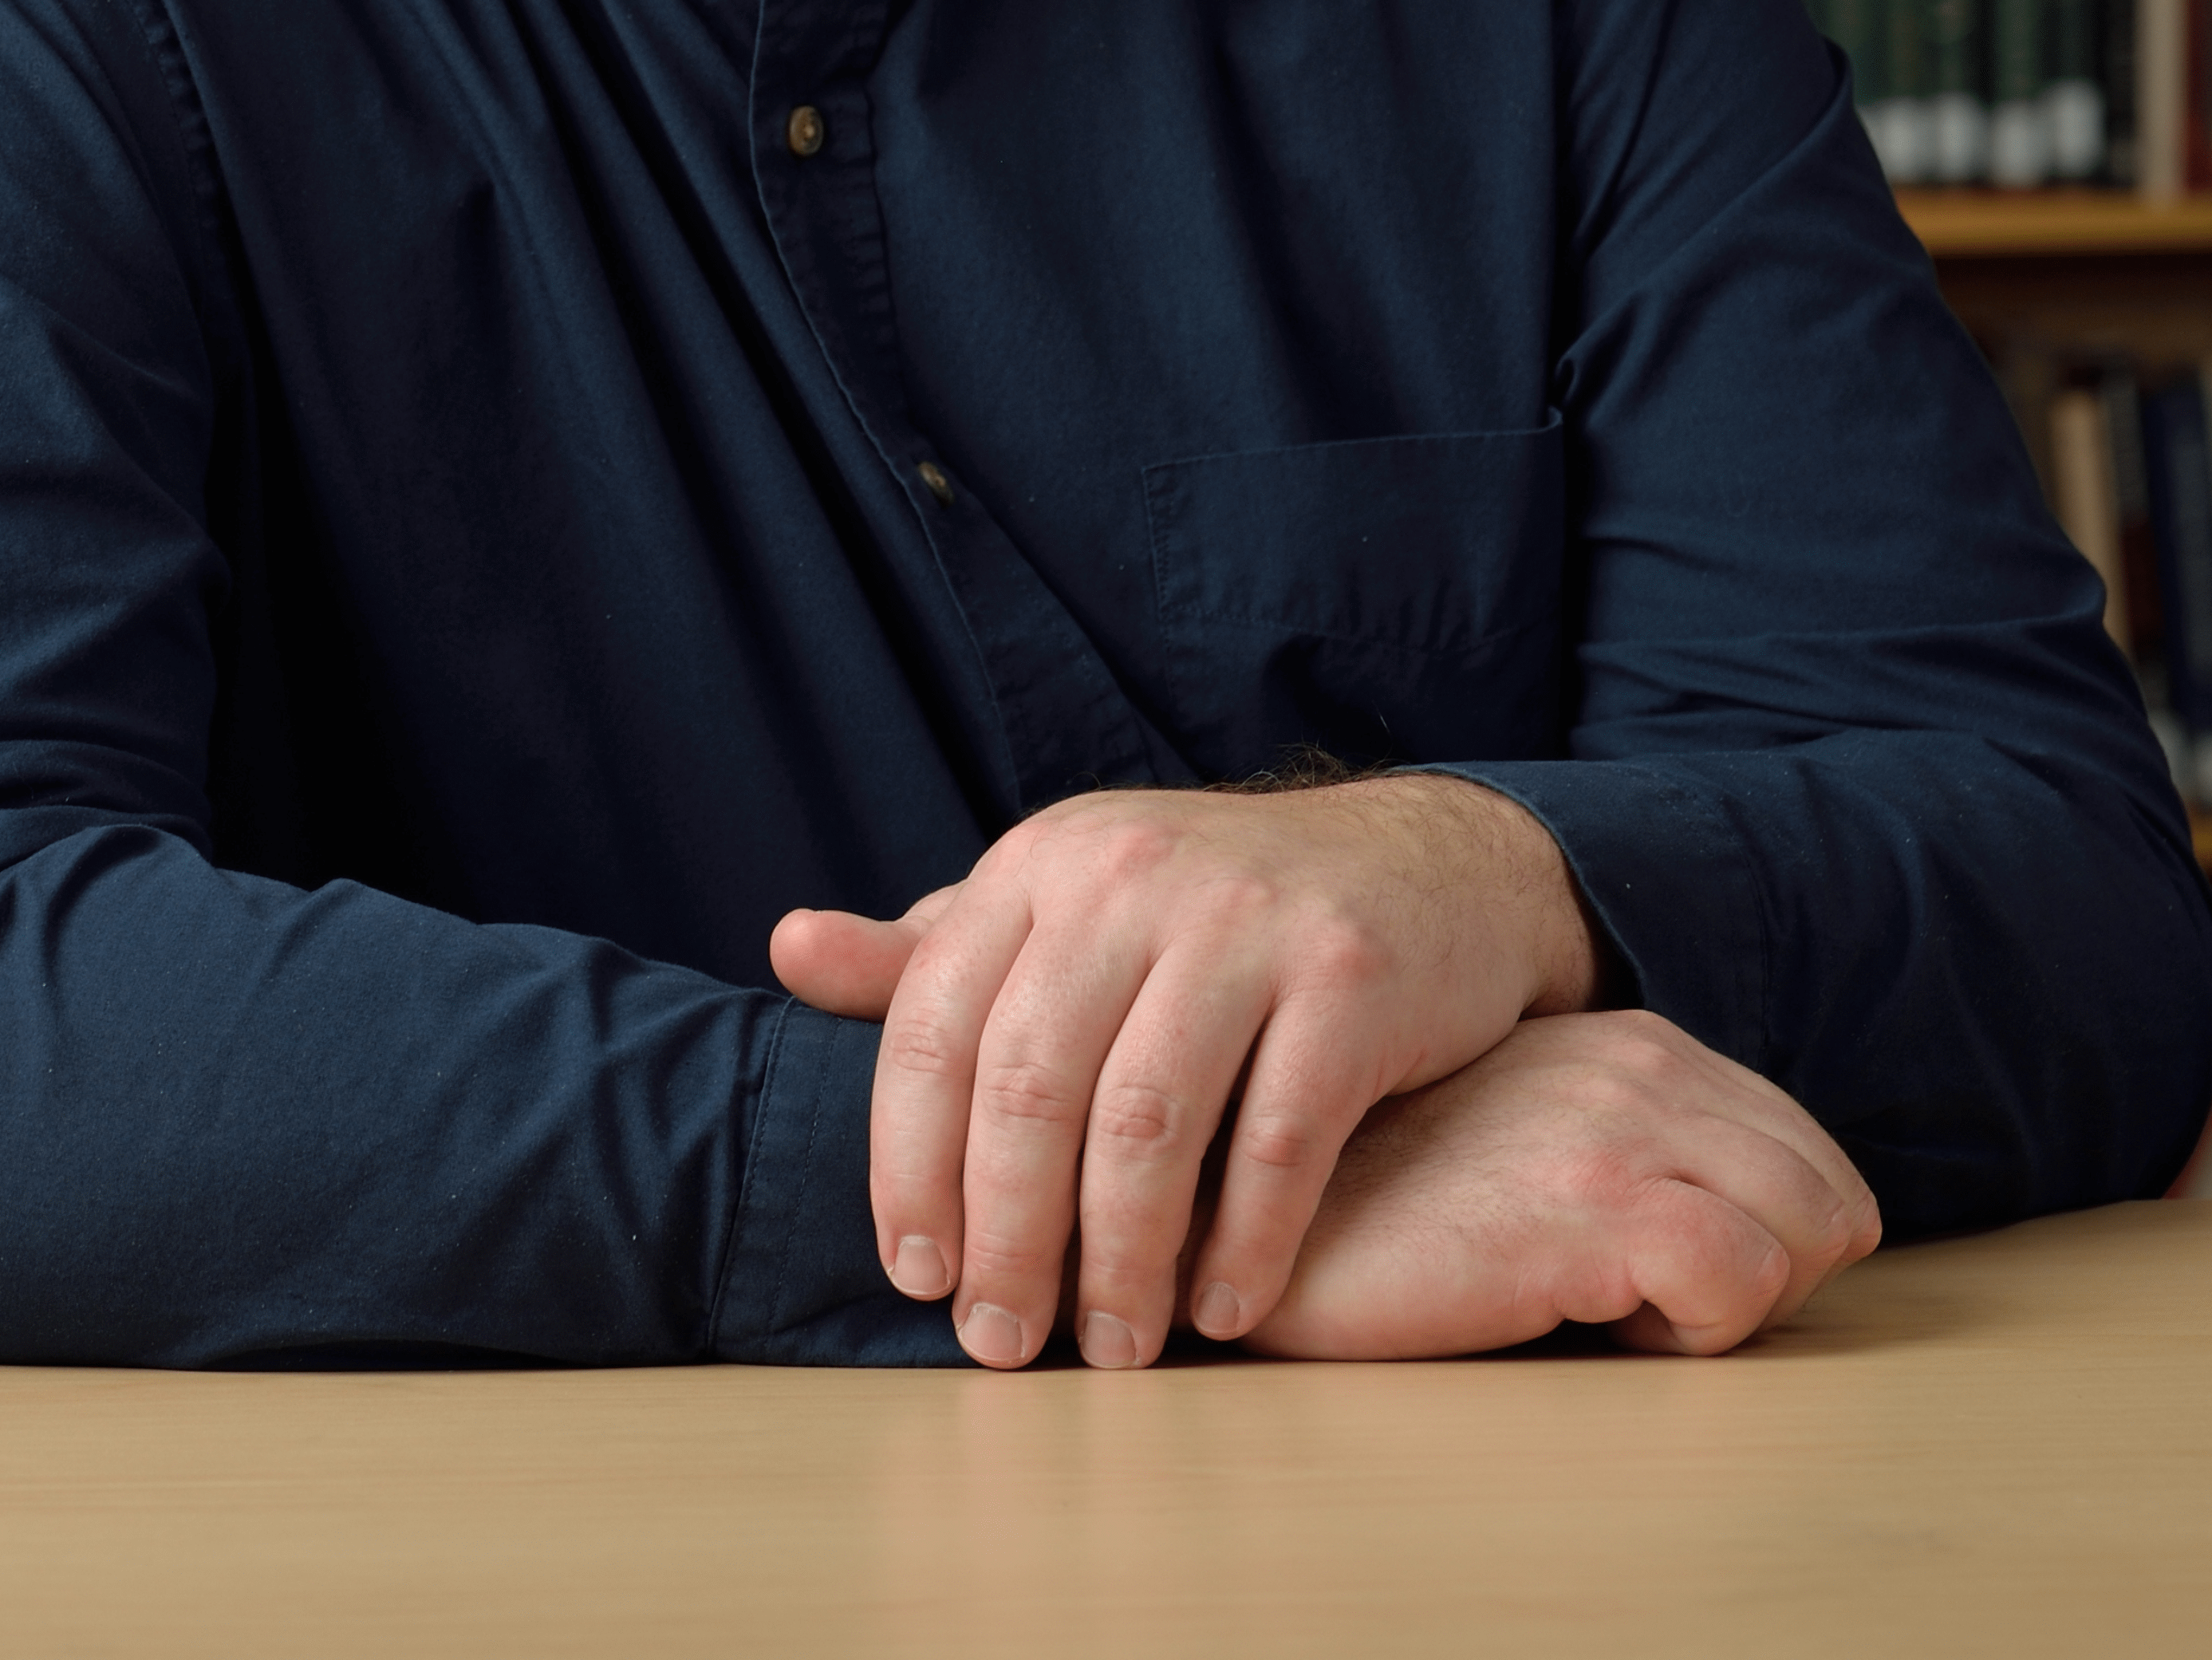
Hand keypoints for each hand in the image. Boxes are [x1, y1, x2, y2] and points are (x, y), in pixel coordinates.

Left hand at [769, 773, 1599, 1372]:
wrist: (1425, 865)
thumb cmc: (1209, 915)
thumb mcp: (1065, 905)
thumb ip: (931, 950)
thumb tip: (786, 951)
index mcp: (1042, 862)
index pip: (935, 1026)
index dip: (910, 1166)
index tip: (918, 1278)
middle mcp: (1132, 873)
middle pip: (1031, 1085)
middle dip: (1007, 1238)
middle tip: (1003, 1343)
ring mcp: (1247, 918)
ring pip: (1147, 1124)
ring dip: (1120, 1263)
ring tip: (1114, 1349)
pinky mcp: (1351, 974)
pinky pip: (1279, 1141)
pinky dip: (1242, 1245)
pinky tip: (1221, 1312)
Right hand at [1241, 1009, 1881, 1359]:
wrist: (1266, 1207)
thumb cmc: (1392, 1202)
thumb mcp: (1531, 1137)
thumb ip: (1626, 1140)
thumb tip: (1744, 1231)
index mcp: (1630, 1041)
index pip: (1809, 1154)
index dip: (1760, 1241)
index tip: (1658, 1275)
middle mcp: (1637, 1064)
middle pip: (1829, 1197)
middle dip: (1767, 1276)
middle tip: (1648, 1303)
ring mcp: (1616, 1126)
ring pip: (1811, 1231)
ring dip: (1735, 1302)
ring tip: (1615, 1308)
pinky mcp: (1590, 1204)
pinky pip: (1743, 1278)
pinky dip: (1699, 1330)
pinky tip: (1592, 1322)